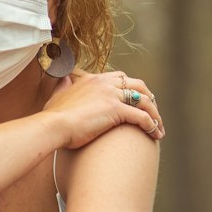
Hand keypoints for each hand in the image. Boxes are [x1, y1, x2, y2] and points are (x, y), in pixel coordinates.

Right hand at [42, 69, 163, 149]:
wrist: (53, 126)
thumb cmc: (53, 118)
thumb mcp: (57, 96)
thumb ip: (63, 86)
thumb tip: (64, 79)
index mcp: (93, 79)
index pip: (121, 78)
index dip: (132, 89)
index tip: (138, 100)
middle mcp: (105, 83)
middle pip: (137, 85)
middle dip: (149, 98)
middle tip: (154, 112)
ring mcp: (111, 95)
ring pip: (144, 101)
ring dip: (155, 114)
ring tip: (159, 128)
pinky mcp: (116, 110)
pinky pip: (142, 116)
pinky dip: (151, 125)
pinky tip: (155, 134)